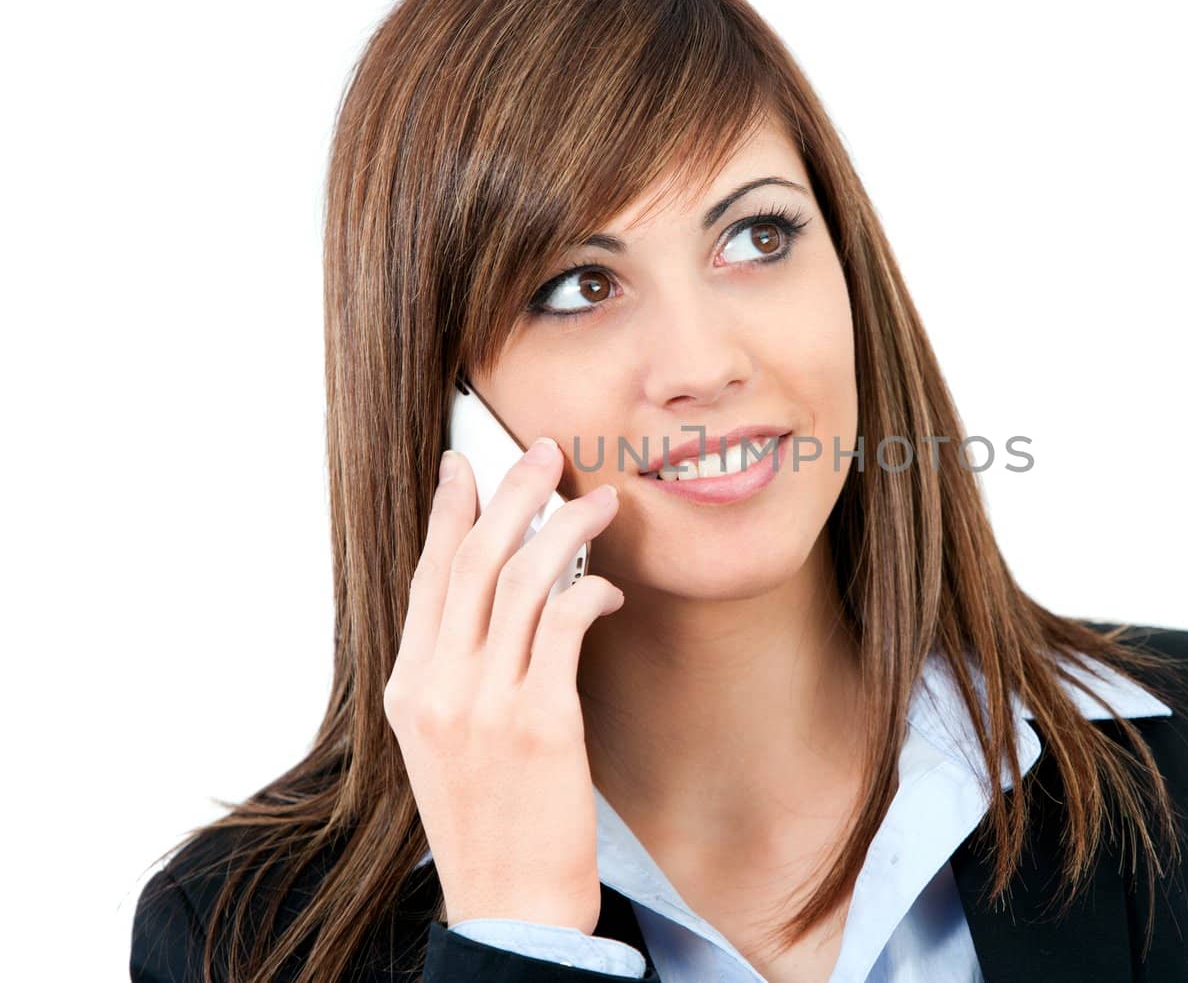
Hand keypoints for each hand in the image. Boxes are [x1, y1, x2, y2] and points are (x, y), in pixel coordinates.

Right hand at [385, 438, 623, 931]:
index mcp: (409, 688)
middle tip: (546, 452)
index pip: (427, 577)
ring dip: (565, 527)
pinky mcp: (541, 721)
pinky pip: (565, 625)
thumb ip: (456, 674)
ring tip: (601, 500)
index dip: (449, 512)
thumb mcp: (445, 744)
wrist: (508, 904)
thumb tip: (488, 608)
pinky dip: (590, 590)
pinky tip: (611, 586)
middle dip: (512, 494)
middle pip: (473, 562)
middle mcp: (439, 687)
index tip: (466, 464)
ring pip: (522, 581)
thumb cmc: (489, 823)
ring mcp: (486, 703)